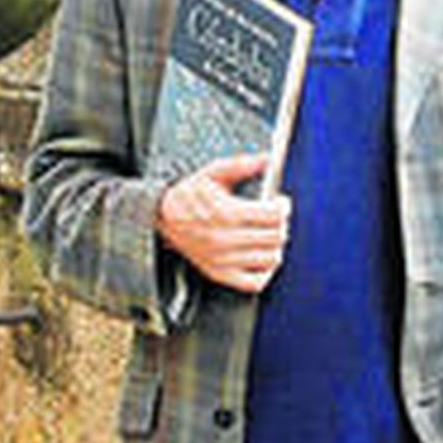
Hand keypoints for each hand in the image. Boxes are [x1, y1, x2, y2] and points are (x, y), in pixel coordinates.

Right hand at [156, 155, 290, 293]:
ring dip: (276, 245)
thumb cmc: (189, 194)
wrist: (160, 216)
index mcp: (225, 213)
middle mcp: (224, 239)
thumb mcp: (212, 172)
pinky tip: (262, 257)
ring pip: (271, 258)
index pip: (273, 215)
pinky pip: (254, 282)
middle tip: (275, 218)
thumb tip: (266, 160)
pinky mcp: (219, 273)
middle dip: (281, 224)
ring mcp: (222, 260)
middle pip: (276, 236)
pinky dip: (265, 272)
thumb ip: (241, 165)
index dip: (283, 207)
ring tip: (269, 235)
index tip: (281, 202)